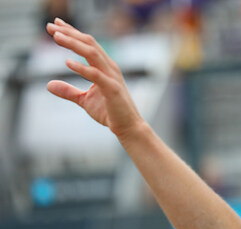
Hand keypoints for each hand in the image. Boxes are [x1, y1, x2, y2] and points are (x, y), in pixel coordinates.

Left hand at [46, 18, 143, 137]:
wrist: (128, 127)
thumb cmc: (110, 112)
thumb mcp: (84, 100)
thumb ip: (68, 91)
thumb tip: (48, 85)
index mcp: (105, 67)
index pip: (87, 44)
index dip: (72, 33)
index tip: (54, 25)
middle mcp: (110, 68)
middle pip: (89, 44)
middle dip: (70, 33)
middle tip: (50, 26)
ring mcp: (112, 77)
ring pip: (92, 54)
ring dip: (74, 44)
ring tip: (57, 37)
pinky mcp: (112, 89)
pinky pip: (96, 74)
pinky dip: (82, 67)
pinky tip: (67, 63)